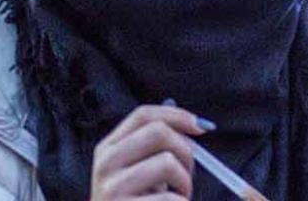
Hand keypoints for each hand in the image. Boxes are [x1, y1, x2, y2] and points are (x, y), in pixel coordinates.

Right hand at [91, 102, 213, 199]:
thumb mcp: (142, 170)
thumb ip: (160, 146)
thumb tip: (199, 124)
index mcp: (108, 148)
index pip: (143, 115)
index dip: (177, 115)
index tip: (202, 128)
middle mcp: (105, 163)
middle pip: (158, 132)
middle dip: (186, 151)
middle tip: (188, 174)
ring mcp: (112, 188)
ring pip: (167, 162)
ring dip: (185, 182)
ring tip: (179, 196)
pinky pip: (171, 198)